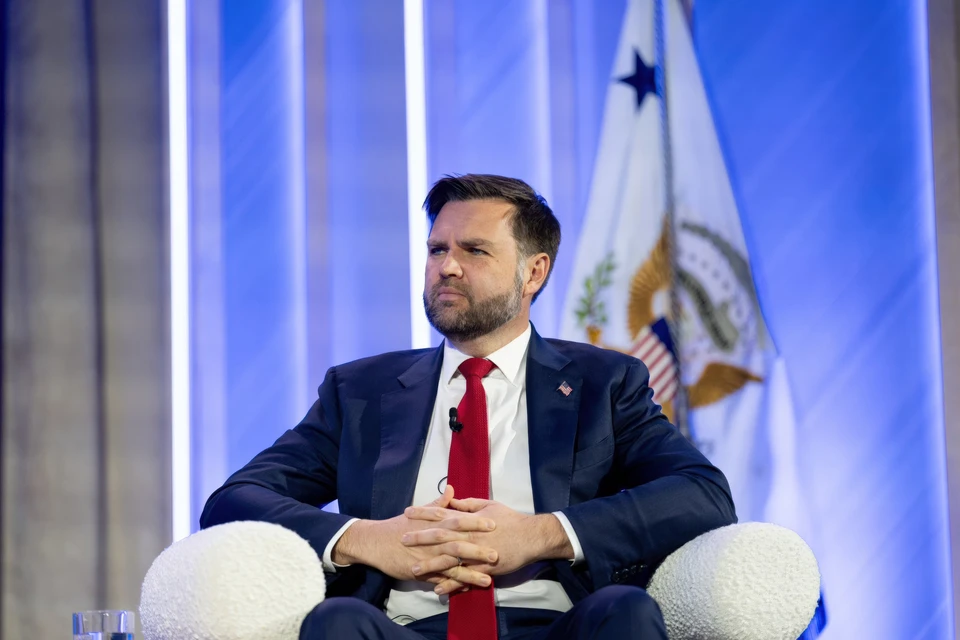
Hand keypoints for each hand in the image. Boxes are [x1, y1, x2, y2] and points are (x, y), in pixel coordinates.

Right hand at [332, 486, 498, 589]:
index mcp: (434, 523)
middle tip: (497, 553)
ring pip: (452, 565)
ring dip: (470, 573)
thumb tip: (451, 488)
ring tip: (488, 579)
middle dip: (478, 550)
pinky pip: (440, 580)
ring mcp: (427, 557)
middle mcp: (432, 540)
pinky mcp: (421, 572)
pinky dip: (454, 585)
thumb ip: (438, 502)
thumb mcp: (419, 512)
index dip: (476, 522)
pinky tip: (467, 589)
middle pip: (459, 544)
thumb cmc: (399, 525)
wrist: (376, 542)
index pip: (458, 520)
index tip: (493, 523)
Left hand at [402, 493, 572, 593]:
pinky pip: (465, 577)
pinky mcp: (484, 567)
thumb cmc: (510, 519)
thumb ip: (468, 504)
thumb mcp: (489, 505)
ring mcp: (476, 552)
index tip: (408, 511)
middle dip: (420, 537)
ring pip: (449, 559)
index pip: (442, 513)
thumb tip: (452, 499)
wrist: (530, 536)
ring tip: (414, 569)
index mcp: (469, 519)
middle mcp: (469, 535)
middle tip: (403, 539)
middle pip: (440, 536)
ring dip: (431, 565)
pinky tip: (438, 589)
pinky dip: (452, 584)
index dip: (424, 512)